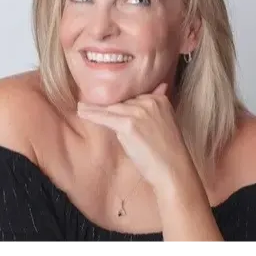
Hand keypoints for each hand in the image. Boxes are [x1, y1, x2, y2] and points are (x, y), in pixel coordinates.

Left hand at [76, 83, 195, 191]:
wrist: (173, 170)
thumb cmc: (168, 151)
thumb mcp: (166, 122)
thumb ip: (157, 106)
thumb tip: (160, 86)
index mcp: (160, 99)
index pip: (133, 97)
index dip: (119, 103)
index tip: (106, 103)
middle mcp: (150, 101)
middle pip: (121, 102)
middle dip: (106, 106)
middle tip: (88, 103)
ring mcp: (139, 112)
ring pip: (111, 109)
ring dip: (94, 109)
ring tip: (81, 107)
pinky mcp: (129, 124)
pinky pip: (106, 118)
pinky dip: (92, 115)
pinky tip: (82, 112)